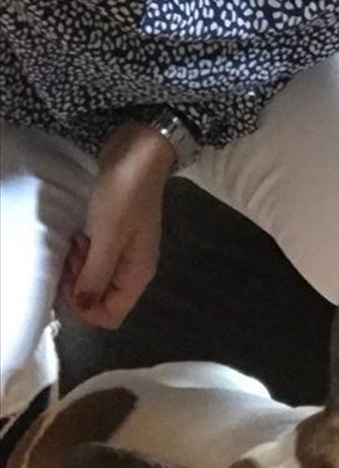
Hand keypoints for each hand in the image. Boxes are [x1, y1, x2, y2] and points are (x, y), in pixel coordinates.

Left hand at [59, 121, 175, 328]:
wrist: (140, 153)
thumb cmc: (124, 194)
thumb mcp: (106, 236)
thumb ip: (95, 275)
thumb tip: (83, 307)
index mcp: (138, 274)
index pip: (111, 315)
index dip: (86, 308)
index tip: (70, 282)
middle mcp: (133, 269)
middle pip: (101, 298)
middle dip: (79, 284)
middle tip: (71, 255)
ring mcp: (125, 252)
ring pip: (95, 278)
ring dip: (78, 267)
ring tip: (75, 240)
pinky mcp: (116, 236)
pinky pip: (95, 258)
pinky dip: (83, 252)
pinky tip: (79, 234)